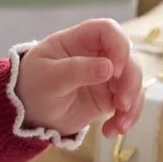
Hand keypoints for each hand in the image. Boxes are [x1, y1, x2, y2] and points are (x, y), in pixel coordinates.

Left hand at [16, 18, 145, 139]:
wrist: (29, 113)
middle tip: (122, 105)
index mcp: (78, 41)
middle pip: (128, 58)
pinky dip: (126, 118)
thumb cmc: (32, 86)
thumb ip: (76, 71)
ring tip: (120, 126)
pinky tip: (111, 131)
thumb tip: (109, 67)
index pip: (107, 30)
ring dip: (133, 104)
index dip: (118, 45)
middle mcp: (96, 55)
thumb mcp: (49, 78)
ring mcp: (105, 76)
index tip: (115, 70)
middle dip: (131, 81)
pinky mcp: (109, 97)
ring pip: (133, 82)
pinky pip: (128, 104)